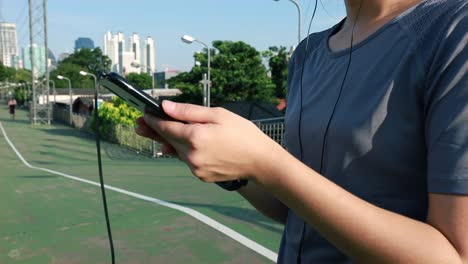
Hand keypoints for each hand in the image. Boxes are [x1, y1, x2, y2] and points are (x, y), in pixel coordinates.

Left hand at [135, 101, 280, 182]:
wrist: (260, 161)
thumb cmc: (243, 133)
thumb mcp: (218, 115)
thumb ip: (188, 112)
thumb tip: (165, 107)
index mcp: (195, 137)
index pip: (165, 127)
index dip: (153, 119)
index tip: (144, 113)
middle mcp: (192, 156)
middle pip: (167, 140)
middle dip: (155, 131)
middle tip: (140, 124)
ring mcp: (195, 168)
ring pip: (177, 151)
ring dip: (173, 141)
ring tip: (168, 132)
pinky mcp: (201, 176)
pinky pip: (188, 160)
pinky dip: (187, 151)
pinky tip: (194, 144)